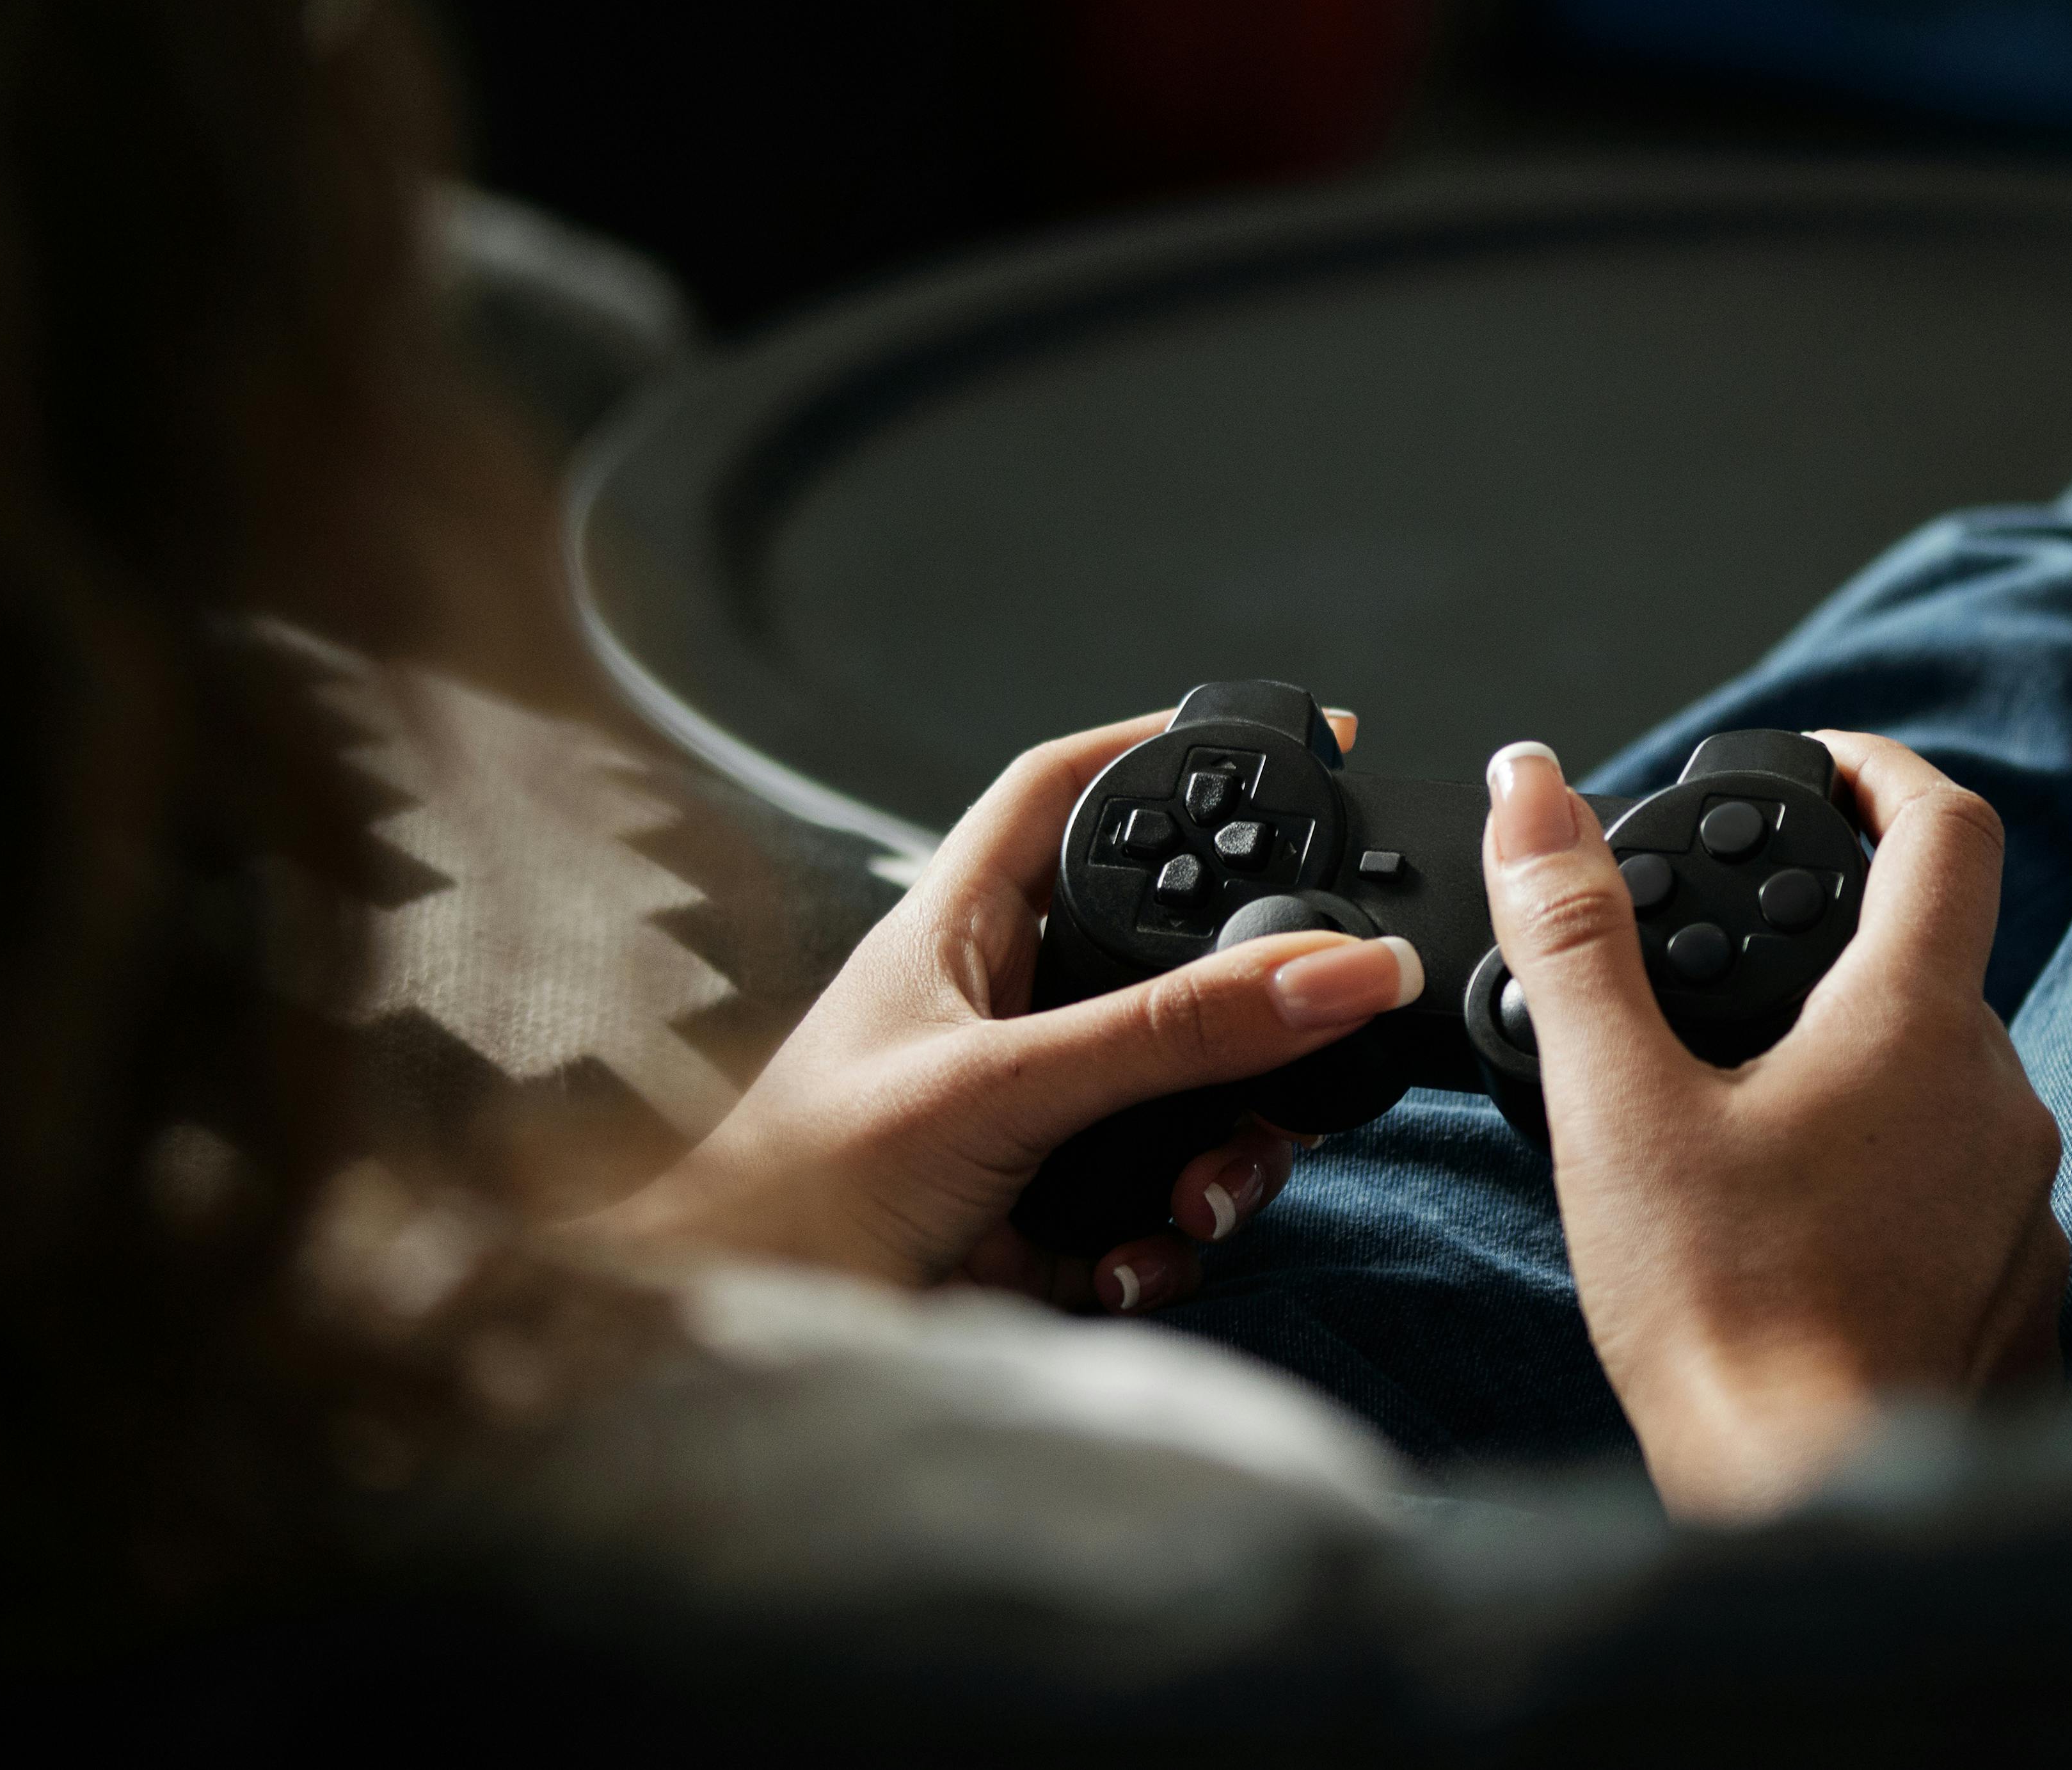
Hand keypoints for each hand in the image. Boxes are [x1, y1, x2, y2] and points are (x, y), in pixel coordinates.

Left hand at [586, 708, 1420, 1314]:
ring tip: (1194, 1204)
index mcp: (963, 930)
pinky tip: (1126, 1264)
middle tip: (1310, 1041)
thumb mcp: (1007, 1085)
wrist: (737, 1332)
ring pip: (1186, 1099)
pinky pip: (1157, 1208)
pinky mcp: (1046, 1216)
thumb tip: (1334, 968)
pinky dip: (1164, 1241)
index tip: (1285, 739)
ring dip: (1220, 1156)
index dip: (1165, 748)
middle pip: (1171, 963)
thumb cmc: (802, 1186)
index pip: (1071, 792)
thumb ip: (1175, 1030)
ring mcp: (1030, 1117)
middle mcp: (1004, 1011)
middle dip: (1248, 1019)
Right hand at [1484, 733, 2065, 1519]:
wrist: (1815, 1512)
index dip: (1882, 771)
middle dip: (1831, 955)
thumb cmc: (1725, 1323)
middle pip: (1932, 967)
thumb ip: (1573, 932)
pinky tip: (1796, 1234)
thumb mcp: (1615, 1105)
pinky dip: (1886, 1184)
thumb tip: (1536, 788)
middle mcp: (2001, 1099)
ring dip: (1856, 1077)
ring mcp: (2024, 1205)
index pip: (1947, 828)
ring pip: (1944, 1088)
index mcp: (1918, 1024)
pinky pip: (1961, 1197)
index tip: (1824, 767)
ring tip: (1736, 1126)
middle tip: (1723, 981)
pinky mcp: (2020, 1297)